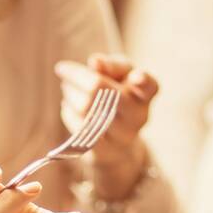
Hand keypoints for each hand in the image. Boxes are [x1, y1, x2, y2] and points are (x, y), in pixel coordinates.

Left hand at [55, 54, 157, 196]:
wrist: (118, 145)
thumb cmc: (119, 98)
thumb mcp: (121, 77)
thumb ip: (112, 65)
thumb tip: (95, 62)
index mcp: (145, 94)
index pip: (150, 86)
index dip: (143, 81)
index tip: (136, 76)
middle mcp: (137, 116)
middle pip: (101, 89)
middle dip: (77, 76)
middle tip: (63, 69)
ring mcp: (121, 136)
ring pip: (85, 108)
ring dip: (69, 93)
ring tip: (66, 87)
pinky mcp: (104, 151)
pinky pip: (78, 127)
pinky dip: (68, 112)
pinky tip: (67, 106)